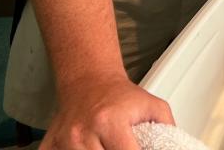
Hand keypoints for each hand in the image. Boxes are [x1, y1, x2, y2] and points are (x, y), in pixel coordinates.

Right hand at [40, 75, 172, 149]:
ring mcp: (64, 142)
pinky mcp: (49, 146)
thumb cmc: (120, 96)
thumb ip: (167, 127)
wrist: (89, 81)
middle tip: (122, 147)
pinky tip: (88, 149)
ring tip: (105, 146)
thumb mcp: (152, 105)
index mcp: (110, 122)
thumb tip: (174, 145)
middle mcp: (83, 133)